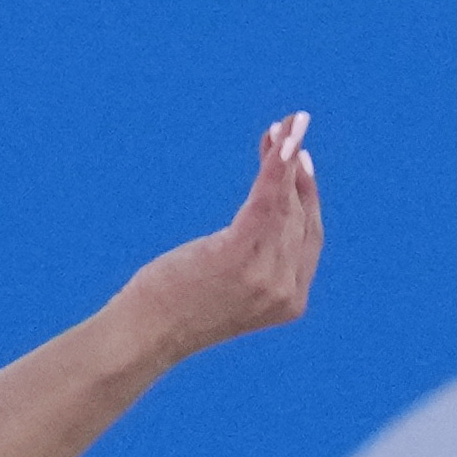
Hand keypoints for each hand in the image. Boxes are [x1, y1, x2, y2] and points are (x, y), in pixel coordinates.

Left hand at [120, 113, 323, 359]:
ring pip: (284, 203)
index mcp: (290, 301)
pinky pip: (266, 200)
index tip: (299, 161)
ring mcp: (266, 275)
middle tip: (290, 128)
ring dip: (286, 156)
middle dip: (296, 168)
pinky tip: (281, 140)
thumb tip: (260, 217)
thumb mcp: (228, 284)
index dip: (307, 196)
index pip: (308, 237)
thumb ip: (254, 260)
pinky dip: (276, 167)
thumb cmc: (178, 306)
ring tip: (286, 123)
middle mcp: (285, 290)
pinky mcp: (240, 255)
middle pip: (299, 216)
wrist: (149, 333)